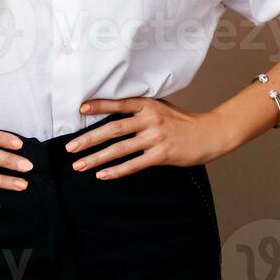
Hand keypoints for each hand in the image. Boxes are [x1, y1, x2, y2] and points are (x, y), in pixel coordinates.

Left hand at [66, 97, 232, 178]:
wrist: (209, 134)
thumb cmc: (182, 122)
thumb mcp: (161, 108)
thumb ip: (140, 109)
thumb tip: (113, 113)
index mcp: (148, 104)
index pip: (118, 104)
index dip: (99, 105)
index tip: (80, 109)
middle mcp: (150, 119)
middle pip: (113, 129)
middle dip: (88, 139)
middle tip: (70, 147)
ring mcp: (155, 137)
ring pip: (119, 149)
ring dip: (96, 158)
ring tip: (79, 165)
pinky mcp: (161, 155)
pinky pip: (134, 164)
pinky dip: (116, 171)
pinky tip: (102, 175)